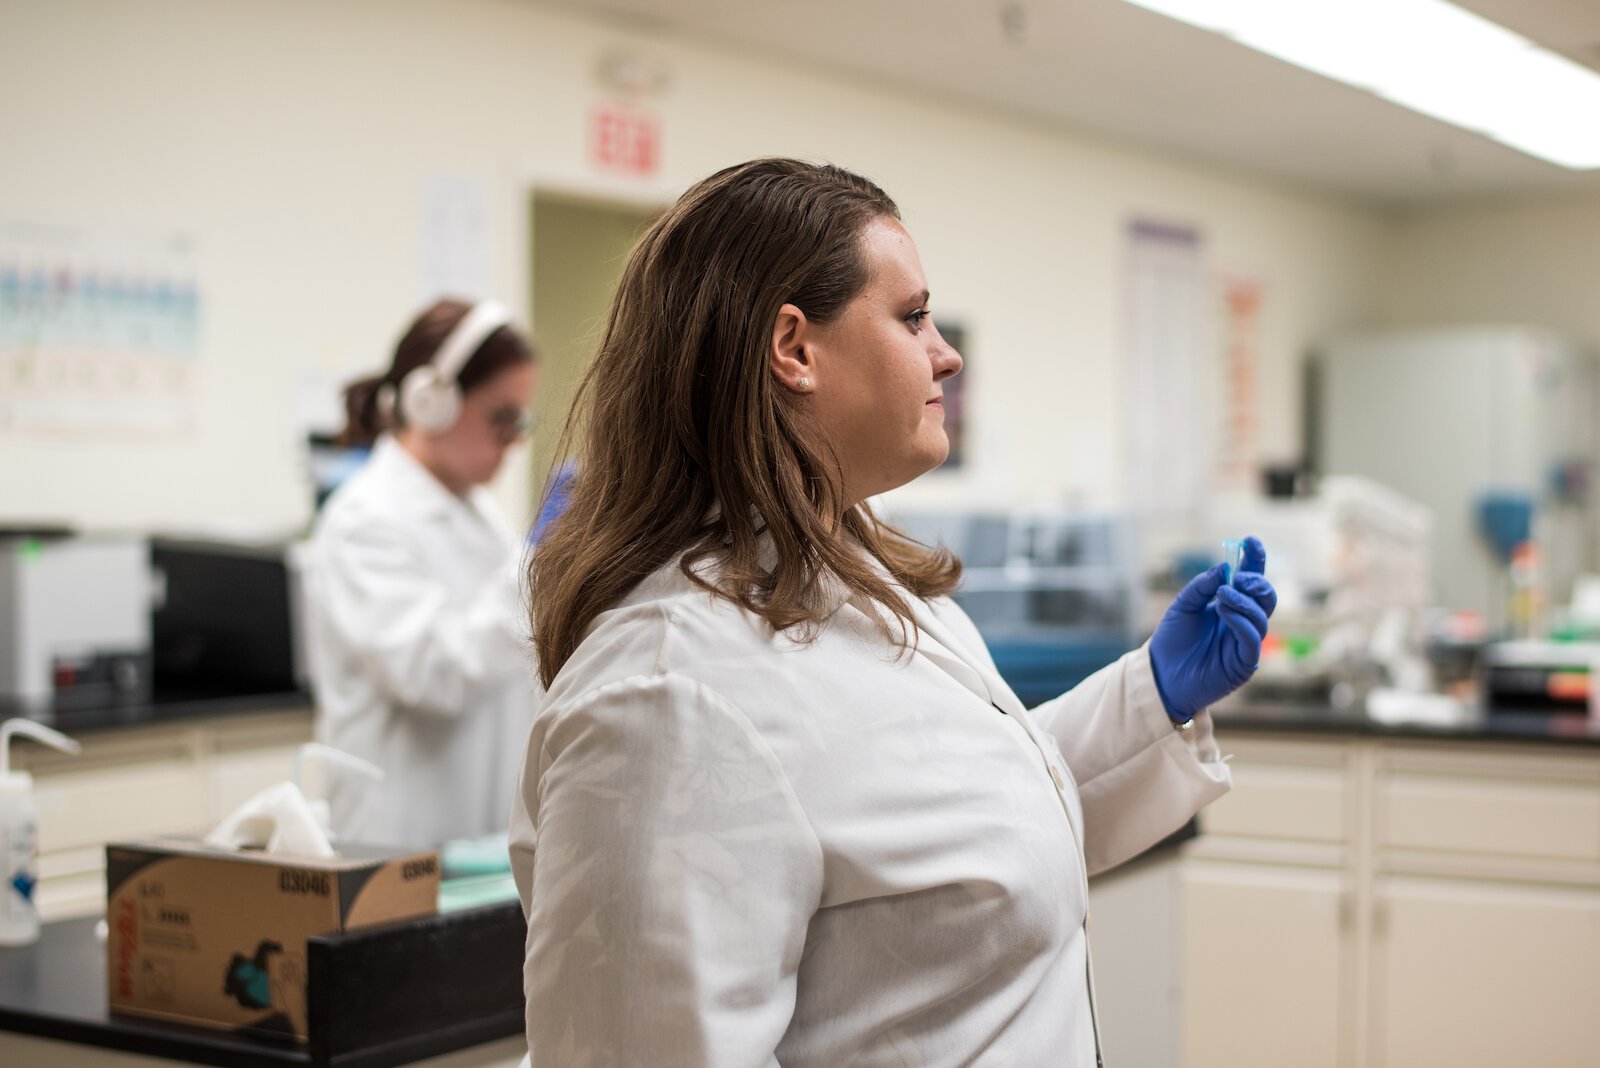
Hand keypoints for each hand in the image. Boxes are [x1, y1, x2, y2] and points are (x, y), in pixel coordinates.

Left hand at [1149, 536, 1276, 720]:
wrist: (1159, 674)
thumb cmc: (1171, 641)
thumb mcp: (1183, 606)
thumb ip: (1202, 586)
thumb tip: (1224, 567)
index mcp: (1230, 605)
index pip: (1250, 580)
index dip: (1254, 560)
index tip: (1250, 541)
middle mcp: (1242, 622)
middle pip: (1265, 597)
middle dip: (1257, 582)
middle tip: (1240, 576)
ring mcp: (1245, 642)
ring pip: (1261, 616)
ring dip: (1244, 600)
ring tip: (1222, 595)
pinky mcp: (1244, 663)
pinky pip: (1252, 638)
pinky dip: (1241, 621)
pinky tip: (1224, 611)